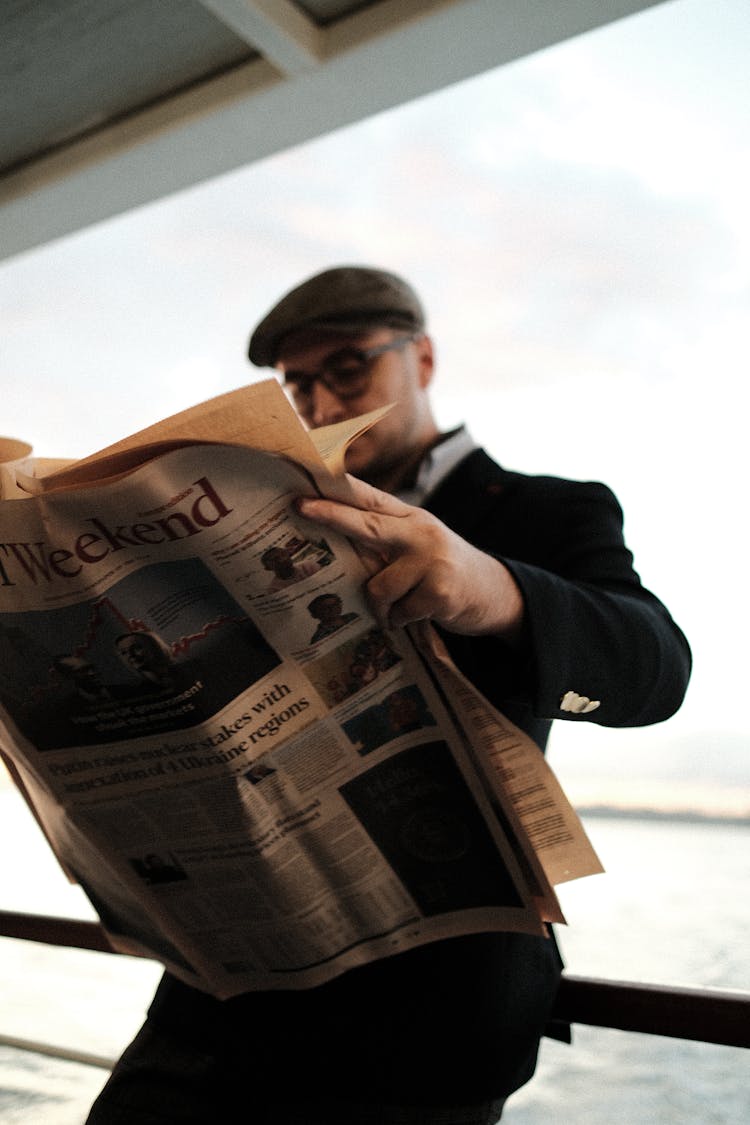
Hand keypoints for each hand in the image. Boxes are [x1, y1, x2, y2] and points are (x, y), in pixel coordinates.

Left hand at [296, 476, 524, 638]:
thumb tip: (331, 541)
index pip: (368, 498)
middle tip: (300, 508)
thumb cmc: (441, 569)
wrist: (494, 592)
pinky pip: (398, 613)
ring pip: (378, 587)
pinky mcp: (440, 591)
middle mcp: (420, 531)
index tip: (303, 483)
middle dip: (331, 516)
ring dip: (381, 607)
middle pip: (368, 523)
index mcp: (410, 517)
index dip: (335, 490)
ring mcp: (432, 560)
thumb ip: (383, 538)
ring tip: (396, 609)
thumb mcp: (417, 542)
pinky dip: (401, 620)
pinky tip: (416, 615)